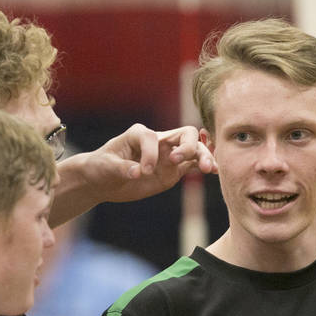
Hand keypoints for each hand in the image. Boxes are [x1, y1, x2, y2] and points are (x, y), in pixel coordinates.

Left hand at [79, 124, 214, 203]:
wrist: (102, 182)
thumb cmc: (100, 167)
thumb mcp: (105, 166)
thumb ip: (121, 168)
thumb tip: (137, 172)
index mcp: (140, 134)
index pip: (153, 137)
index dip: (150, 154)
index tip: (142, 171)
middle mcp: (158, 141)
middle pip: (184, 134)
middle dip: (187, 146)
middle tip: (180, 162)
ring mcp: (168, 155)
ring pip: (194, 149)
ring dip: (204, 156)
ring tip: (209, 169)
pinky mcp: (173, 171)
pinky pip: (193, 165)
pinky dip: (204, 166)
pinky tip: (214, 171)